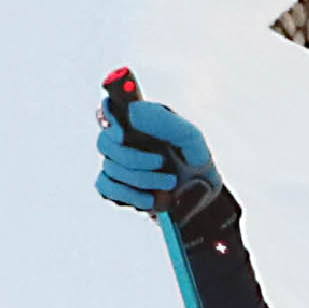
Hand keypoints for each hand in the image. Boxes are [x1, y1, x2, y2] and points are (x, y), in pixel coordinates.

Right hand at [95, 73, 219, 216]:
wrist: (203, 198)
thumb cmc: (196, 161)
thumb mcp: (189, 138)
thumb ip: (164, 121)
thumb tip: (133, 110)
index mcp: (139, 119)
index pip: (109, 107)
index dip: (106, 115)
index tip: (121, 133)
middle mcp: (124, 139)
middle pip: (105, 142)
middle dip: (133, 158)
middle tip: (161, 163)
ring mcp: (118, 163)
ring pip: (110, 168)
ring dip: (141, 179)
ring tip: (169, 183)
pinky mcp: (116, 187)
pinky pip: (106, 188)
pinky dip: (129, 195)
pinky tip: (150, 200)